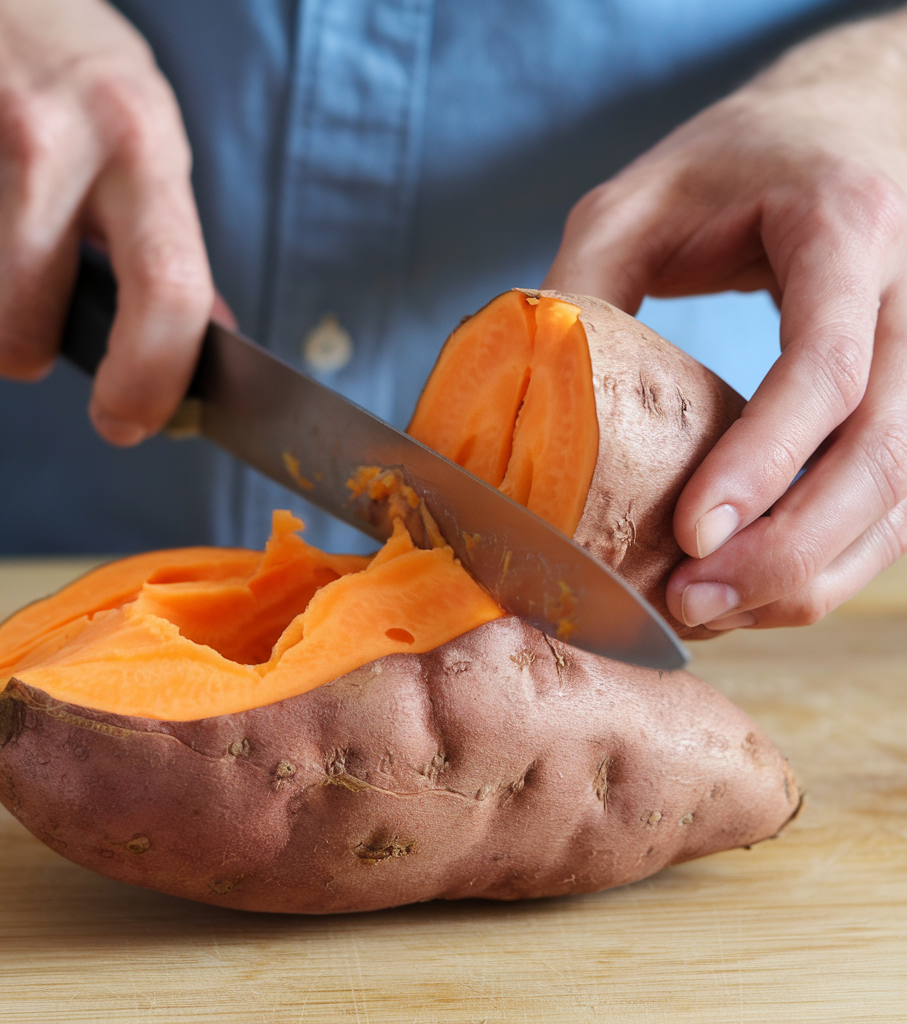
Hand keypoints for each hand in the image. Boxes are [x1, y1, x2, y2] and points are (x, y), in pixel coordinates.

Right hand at [0, 0, 225, 444]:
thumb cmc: (73, 77)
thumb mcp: (148, 140)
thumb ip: (170, 246)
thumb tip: (202, 341)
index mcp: (136, 147)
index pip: (164, 291)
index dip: (149, 379)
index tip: (128, 418)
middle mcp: (41, 148)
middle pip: (15, 339)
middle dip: (27, 346)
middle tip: (39, 299)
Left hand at [544, 11, 906, 629]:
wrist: (837, 129)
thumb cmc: (733, 161)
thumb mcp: (635, 201)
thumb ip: (584, 287)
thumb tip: (528, 401)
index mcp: (847, 228)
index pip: (824, 367)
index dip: (762, 461)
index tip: (693, 534)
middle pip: (884, 454)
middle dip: (788, 549)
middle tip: (691, 599)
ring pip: (904, 495)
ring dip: (811, 571)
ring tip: (710, 609)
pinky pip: (897, 500)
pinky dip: (831, 557)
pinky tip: (756, 586)